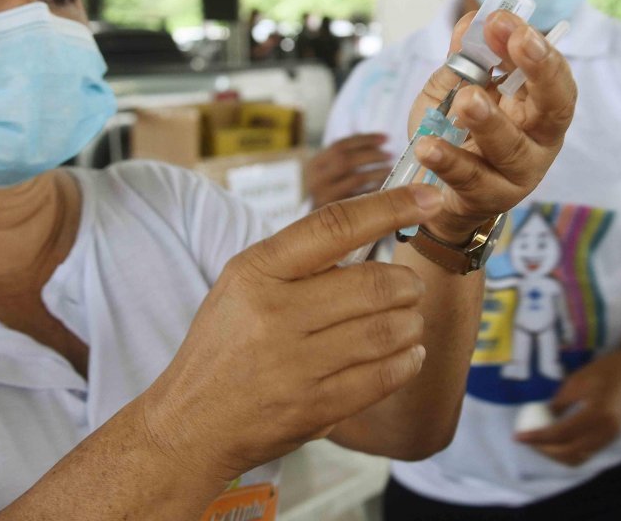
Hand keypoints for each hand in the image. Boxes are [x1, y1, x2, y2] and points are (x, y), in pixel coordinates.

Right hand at [139, 185, 445, 480]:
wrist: (191, 424)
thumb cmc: (227, 345)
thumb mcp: (244, 285)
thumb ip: (302, 260)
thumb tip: (378, 225)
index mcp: (256, 271)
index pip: (335, 226)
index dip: (390, 207)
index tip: (428, 197)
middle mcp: (274, 314)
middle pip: (375, 284)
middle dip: (408, 284)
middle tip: (411, 287)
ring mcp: (294, 365)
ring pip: (388, 331)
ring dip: (412, 324)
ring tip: (409, 322)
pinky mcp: (314, 408)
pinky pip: (384, 376)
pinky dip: (408, 361)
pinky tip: (408, 354)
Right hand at [307, 134, 390, 208]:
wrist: (317, 226)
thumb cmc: (331, 192)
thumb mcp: (330, 172)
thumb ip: (348, 155)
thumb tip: (380, 139)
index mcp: (315, 165)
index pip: (339, 145)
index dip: (365, 140)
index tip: (386, 138)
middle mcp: (316, 181)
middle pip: (346, 160)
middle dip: (372, 154)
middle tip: (390, 154)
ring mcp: (326, 199)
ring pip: (356, 178)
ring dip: (377, 171)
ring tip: (389, 169)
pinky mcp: (338, 214)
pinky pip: (364, 198)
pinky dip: (377, 189)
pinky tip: (387, 186)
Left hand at [409, 11, 576, 240]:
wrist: (438, 196)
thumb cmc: (457, 134)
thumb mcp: (455, 88)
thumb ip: (463, 57)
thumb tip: (469, 21)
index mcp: (538, 106)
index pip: (552, 73)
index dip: (536, 46)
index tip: (505, 19)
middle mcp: (539, 139)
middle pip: (555, 107)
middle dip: (539, 70)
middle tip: (516, 41)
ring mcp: (517, 173)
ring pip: (511, 147)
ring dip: (490, 120)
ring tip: (466, 100)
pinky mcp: (487, 199)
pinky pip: (470, 179)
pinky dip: (448, 160)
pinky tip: (428, 145)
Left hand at [515, 346, 620, 466]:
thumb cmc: (609, 369)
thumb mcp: (579, 379)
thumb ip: (560, 401)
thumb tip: (544, 416)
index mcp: (597, 415)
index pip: (560, 433)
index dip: (537, 437)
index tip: (518, 436)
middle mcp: (605, 432)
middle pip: (568, 452)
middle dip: (543, 449)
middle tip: (526, 440)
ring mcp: (610, 437)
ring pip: (578, 458)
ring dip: (556, 454)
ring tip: (539, 442)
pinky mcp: (611, 438)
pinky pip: (586, 453)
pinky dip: (568, 451)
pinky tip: (556, 441)